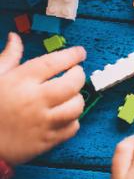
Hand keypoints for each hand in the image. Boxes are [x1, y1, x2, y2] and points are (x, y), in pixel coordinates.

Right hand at [0, 32, 85, 164]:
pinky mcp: (47, 140)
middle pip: (72, 83)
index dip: (72, 55)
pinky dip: (73, 120)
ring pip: (76, 106)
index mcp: (21, 81)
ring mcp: (43, 122)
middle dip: (79, 75)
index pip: (54, 62)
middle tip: (75, 73)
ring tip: (69, 95)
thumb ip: (8, 57)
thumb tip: (15, 38)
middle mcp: (35, 100)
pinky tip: (63, 115)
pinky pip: (73, 128)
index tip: (80, 53)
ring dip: (77, 98)